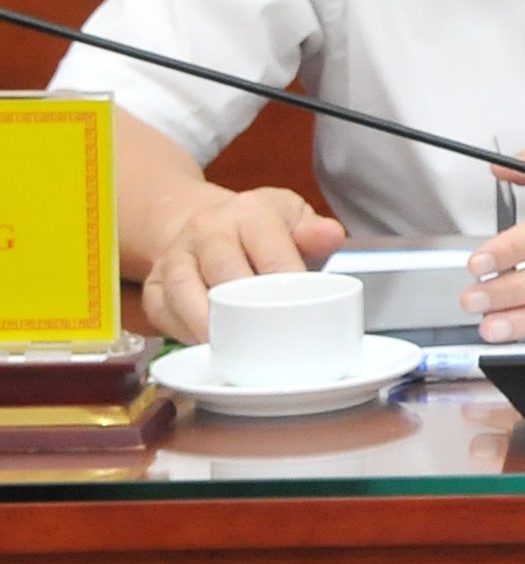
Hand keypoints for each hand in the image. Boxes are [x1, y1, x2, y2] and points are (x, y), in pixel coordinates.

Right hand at [141, 183, 345, 343]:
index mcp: (249, 212)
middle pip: (223, 270)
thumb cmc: (258, 228)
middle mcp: (206, 230)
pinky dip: (181, 332)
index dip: (284, 281)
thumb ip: (313, 230)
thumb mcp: (291, 216)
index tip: (299, 310)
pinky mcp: (153, 284)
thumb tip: (332, 237)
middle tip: (267, 339)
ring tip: (229, 351)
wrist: (205, 223)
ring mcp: (175, 257)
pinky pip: (162, 311)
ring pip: (183, 291)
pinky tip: (204, 350)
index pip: (269, 248)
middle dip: (244, 306)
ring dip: (206, 324)